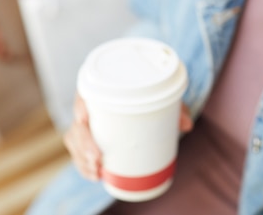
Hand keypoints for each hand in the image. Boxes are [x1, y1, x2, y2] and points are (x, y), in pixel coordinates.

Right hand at [64, 94, 193, 180]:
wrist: (143, 99)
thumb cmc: (150, 94)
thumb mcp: (164, 98)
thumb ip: (175, 107)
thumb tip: (187, 125)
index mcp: (102, 87)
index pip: (84, 93)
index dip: (79, 106)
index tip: (83, 119)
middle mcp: (91, 105)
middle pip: (78, 123)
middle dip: (83, 142)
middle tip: (98, 158)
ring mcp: (88, 124)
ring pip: (75, 140)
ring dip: (82, 158)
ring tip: (97, 171)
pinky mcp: (89, 139)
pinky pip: (80, 152)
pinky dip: (85, 166)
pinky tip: (94, 175)